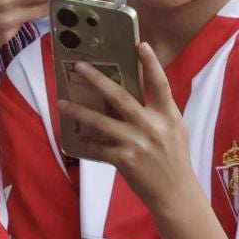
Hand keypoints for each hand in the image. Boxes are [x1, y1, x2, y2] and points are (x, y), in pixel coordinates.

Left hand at [58, 44, 194, 215]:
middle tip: (79, 67)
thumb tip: (139, 91)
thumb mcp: (175, 129)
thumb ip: (160, 110)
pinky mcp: (124, 160)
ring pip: (101, 122)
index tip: (141, 44)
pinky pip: (98, 148)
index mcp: (167, 116)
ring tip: (62, 103)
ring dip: (79, 111)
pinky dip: (85, 142)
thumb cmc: (175, 159)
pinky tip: (74, 137)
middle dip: (97, 80)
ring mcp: (136, 143)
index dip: (151, 63)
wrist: (176, 194)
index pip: (160, 84)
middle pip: (120, 97)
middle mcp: (151, 126)